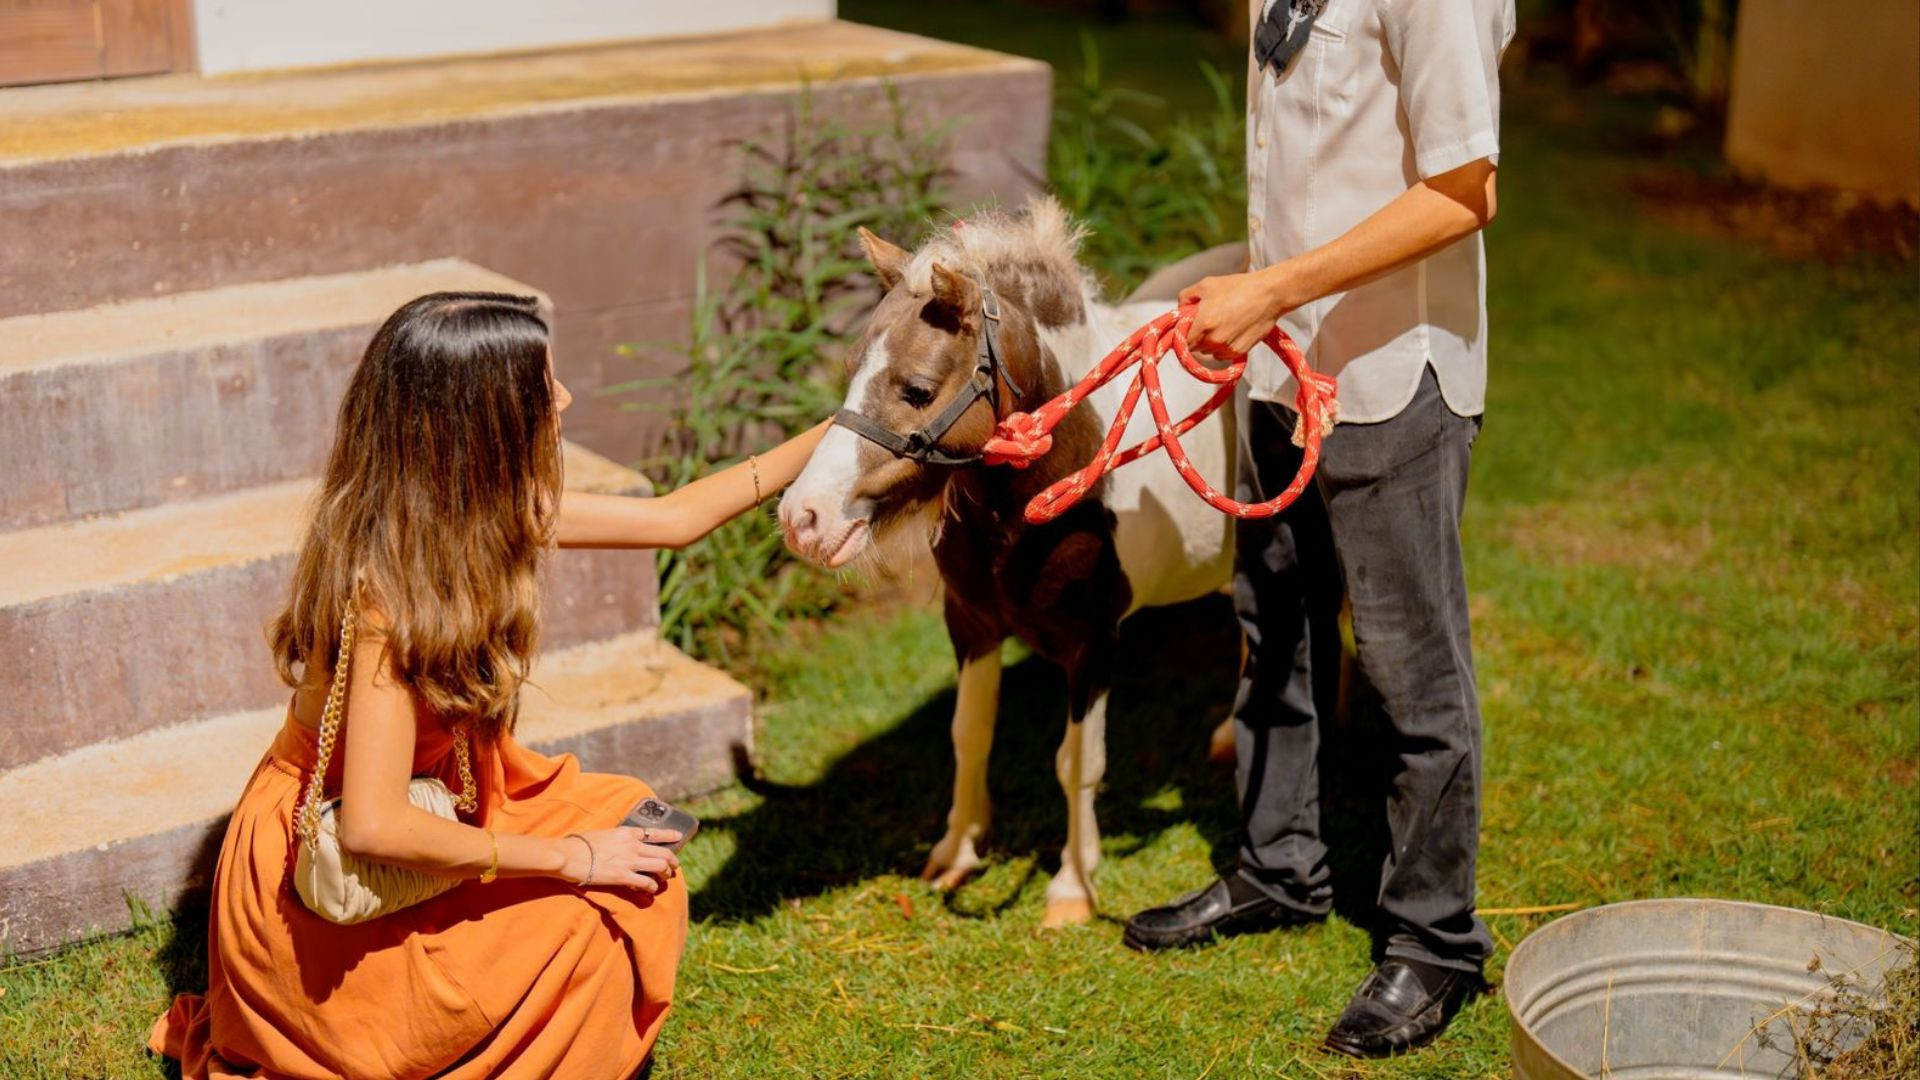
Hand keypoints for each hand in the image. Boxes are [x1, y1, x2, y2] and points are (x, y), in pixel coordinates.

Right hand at [562, 827, 682, 891]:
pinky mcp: (623, 877)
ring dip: (665, 874)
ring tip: (665, 879)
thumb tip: (620, 842)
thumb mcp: (603, 833)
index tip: (679, 837)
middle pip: (663, 853)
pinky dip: (652, 887)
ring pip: (660, 867)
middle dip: (672, 861)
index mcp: (627, 832)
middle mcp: (632, 846)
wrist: (569, 855)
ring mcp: (629, 861)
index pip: (654, 833)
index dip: (669, 836)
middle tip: (674, 867)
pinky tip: (651, 889)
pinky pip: (646, 882)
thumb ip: (617, 838)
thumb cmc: (580, 843)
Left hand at [1179, 266, 1292, 360]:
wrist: (1269, 295)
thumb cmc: (1238, 287)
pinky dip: (1222, 346)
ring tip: (1222, 322)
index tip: (1186, 327)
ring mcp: (1226, 348)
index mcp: (1202, 323)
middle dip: (1196, 336)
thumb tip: (1179, 310)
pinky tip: (1231, 330)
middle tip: (1206, 321)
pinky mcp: (1239, 352)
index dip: (1182, 335)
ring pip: (1208, 352)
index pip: (1181, 342)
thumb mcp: (1206, 285)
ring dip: (1209, 342)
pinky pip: (1222, 354)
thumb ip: (1186, 297)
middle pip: (1194, 348)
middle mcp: (1213, 340)